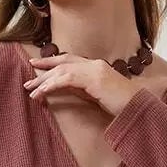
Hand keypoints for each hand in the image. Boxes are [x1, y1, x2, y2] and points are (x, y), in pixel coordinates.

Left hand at [23, 50, 141, 118]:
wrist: (138, 107)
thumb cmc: (121, 105)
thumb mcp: (96, 95)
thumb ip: (81, 89)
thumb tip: (63, 88)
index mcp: (96, 67)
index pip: (70, 60)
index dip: (53, 61)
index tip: (37, 65)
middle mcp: (94, 64)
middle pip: (63, 63)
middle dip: (43, 70)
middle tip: (28, 80)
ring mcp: (94, 70)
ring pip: (62, 71)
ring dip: (44, 81)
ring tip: (30, 91)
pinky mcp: (93, 79)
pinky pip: (66, 80)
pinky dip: (51, 86)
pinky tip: (41, 93)